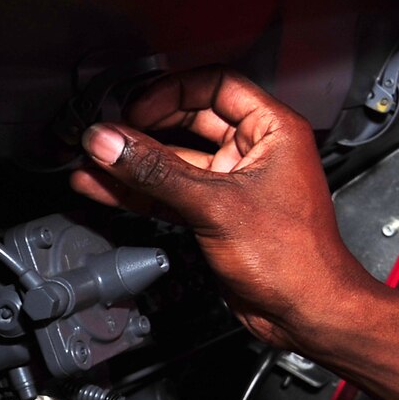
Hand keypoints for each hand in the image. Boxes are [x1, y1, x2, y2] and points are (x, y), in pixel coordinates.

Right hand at [70, 66, 375, 348]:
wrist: (304, 314)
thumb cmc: (295, 260)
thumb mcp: (216, 204)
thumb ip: (157, 172)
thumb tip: (113, 143)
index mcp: (271, 130)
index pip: (214, 85)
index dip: (171, 92)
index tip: (136, 111)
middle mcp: (251, 150)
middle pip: (187, 120)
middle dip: (144, 127)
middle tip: (109, 134)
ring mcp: (229, 182)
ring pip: (172, 160)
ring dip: (133, 162)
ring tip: (94, 160)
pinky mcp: (212, 212)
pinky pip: (167, 192)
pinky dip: (138, 191)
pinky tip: (104, 187)